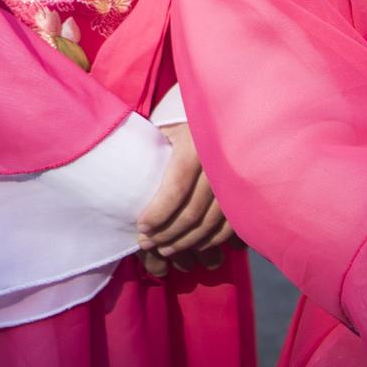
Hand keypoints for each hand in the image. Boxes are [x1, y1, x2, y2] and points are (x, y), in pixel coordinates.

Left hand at [135, 124, 232, 275]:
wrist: (232, 117)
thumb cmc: (187, 124)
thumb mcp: (167, 128)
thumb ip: (149, 148)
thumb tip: (119, 171)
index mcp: (195, 145)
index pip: (176, 189)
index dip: (158, 213)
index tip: (140, 227)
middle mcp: (219, 163)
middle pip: (192, 211)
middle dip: (166, 233)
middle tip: (147, 243)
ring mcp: (237, 180)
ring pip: (211, 222)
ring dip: (186, 241)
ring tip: (164, 249)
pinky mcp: (247, 193)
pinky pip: (231, 225)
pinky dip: (211, 239)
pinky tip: (193, 245)